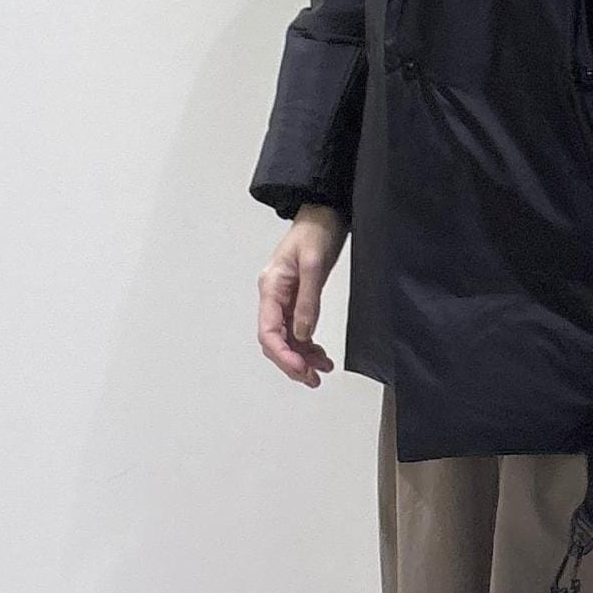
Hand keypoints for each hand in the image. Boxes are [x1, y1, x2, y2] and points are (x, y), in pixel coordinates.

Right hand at [257, 205, 346, 386]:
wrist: (323, 213)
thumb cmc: (316, 231)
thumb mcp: (314, 265)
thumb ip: (308, 300)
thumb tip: (304, 335)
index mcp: (271, 288)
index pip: (269, 332)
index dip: (283, 355)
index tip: (302, 370)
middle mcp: (273, 296)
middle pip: (275, 340)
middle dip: (292, 362)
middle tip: (313, 379)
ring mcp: (283, 298)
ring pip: (287, 338)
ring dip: (302, 357)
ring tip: (322, 370)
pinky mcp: (296, 298)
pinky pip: (297, 329)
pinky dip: (307, 345)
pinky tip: (320, 355)